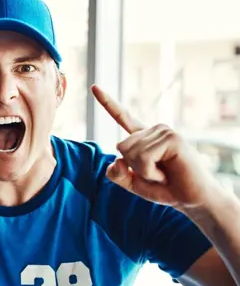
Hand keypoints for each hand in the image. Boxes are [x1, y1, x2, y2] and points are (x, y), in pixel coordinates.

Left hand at [92, 85, 220, 210]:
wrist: (192, 198)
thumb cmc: (165, 189)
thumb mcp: (132, 183)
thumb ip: (116, 174)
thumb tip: (116, 159)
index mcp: (143, 137)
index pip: (122, 117)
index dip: (107, 102)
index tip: (94, 87)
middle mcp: (153, 130)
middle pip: (120, 146)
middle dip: (133, 168)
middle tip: (156, 173)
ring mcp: (163, 131)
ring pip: (131, 153)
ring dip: (144, 172)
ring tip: (164, 173)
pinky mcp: (172, 138)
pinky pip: (144, 158)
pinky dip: (151, 172)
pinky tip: (167, 172)